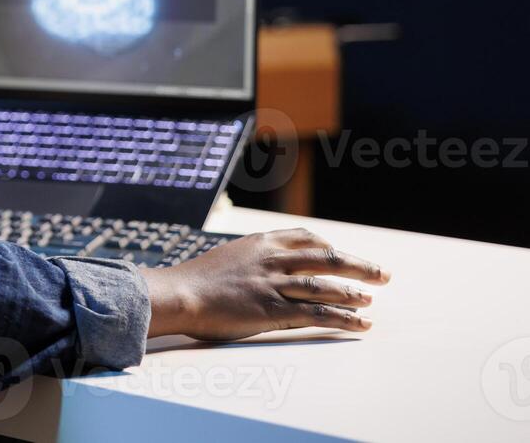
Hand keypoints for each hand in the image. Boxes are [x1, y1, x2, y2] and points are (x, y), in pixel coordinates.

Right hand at [141, 228, 390, 340]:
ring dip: (353, 292)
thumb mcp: (227, 256)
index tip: (342, 254)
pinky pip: (317, 313)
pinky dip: (344, 318)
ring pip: (326, 285)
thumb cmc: (196, 279)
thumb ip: (250, 258)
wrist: (179, 294)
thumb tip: (261, 265)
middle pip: (326, 258)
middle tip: (382, 274)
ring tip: (370, 299)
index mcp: (261, 242)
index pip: (305, 237)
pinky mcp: (273, 310)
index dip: (329, 246)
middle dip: (358, 265)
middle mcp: (272, 259)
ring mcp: (274, 284)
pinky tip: (360, 324)